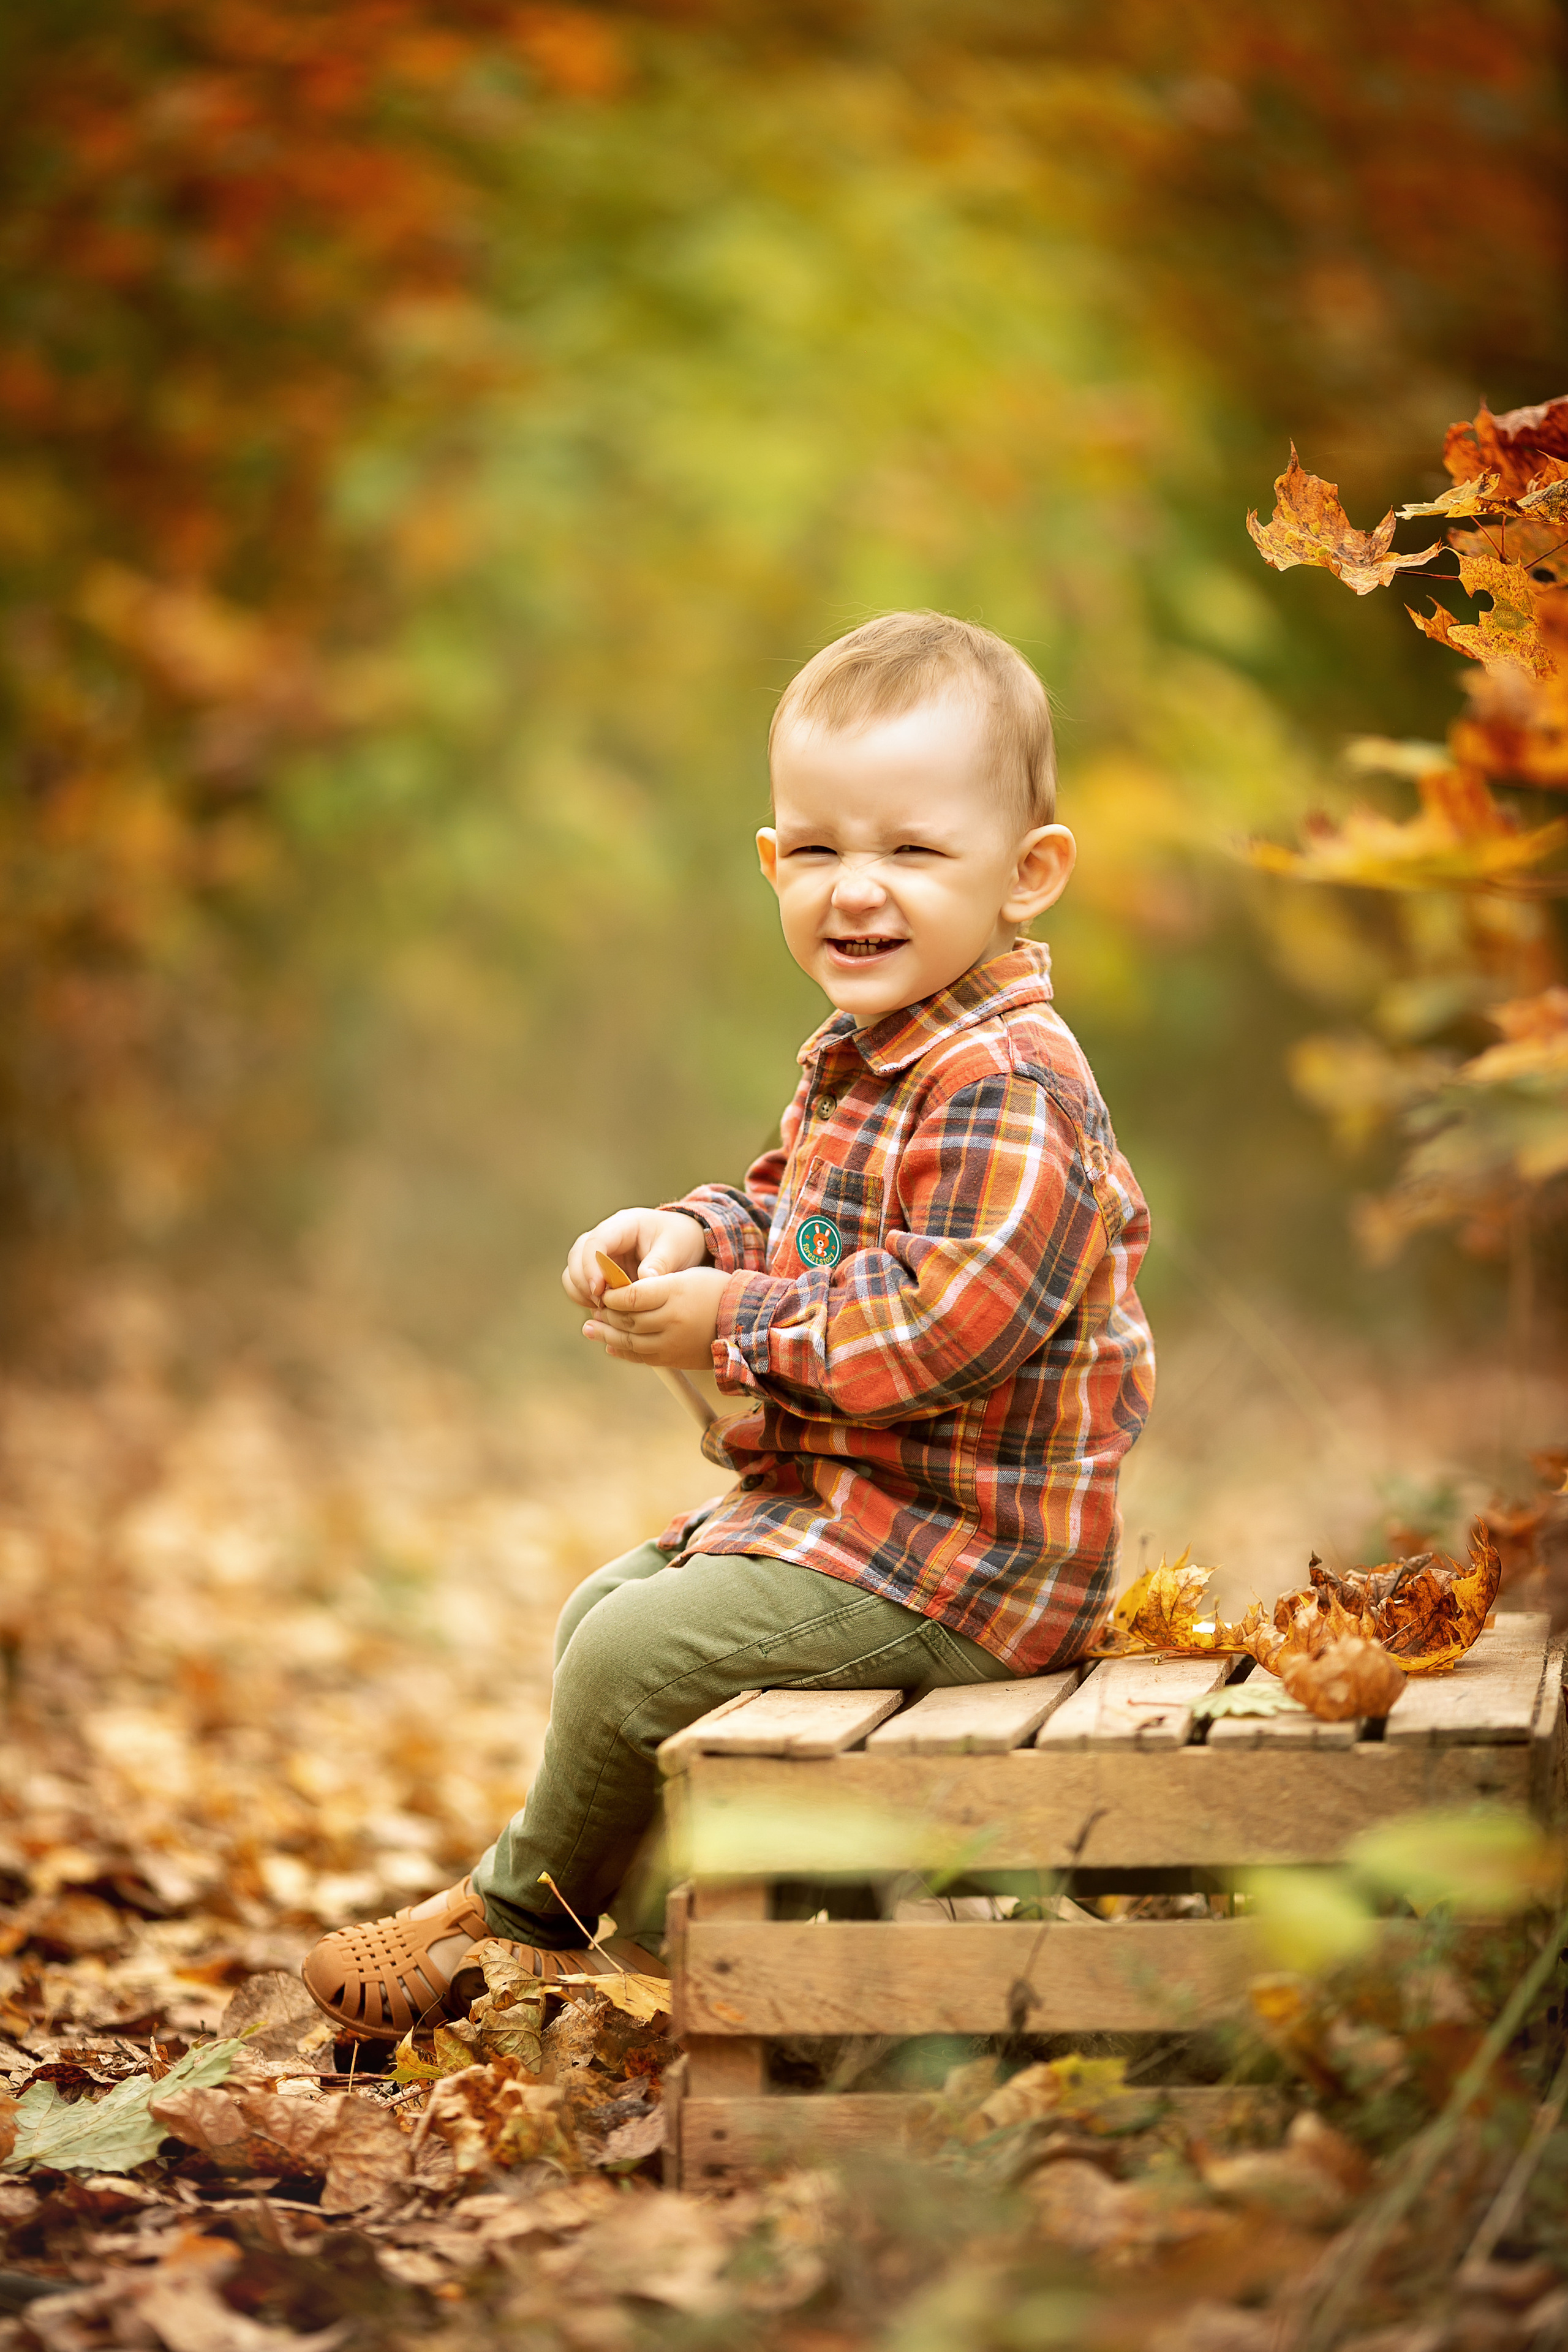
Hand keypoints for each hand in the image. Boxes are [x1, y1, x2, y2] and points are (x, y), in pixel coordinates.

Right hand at [561, 1208, 708, 1309]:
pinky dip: (587, 1299)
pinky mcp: (600, 1272)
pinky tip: (605, 1312)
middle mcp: (605, 1237)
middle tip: (601, 1304)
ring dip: (582, 1292)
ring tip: (603, 1310)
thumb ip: (660, 1264)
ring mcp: (599, 1254)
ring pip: (574, 1271)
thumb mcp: (676, 1248)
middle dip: (583, 1282)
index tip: (599, 1290)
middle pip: (577, 1256)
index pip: (595, 1241)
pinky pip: (582, 1285)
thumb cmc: (680, 1240)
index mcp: (623, 1225)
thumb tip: (644, 1281)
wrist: (683, 1242)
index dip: (591, 1266)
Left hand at [582, 1267, 731, 1369]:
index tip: (603, 1291)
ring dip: (606, 1335)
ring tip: (589, 1328)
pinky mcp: (674, 1359)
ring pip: (630, 1341)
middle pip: (628, 1319)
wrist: (745, 1322)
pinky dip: (623, 1352)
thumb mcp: (687, 1276)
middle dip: (606, 1314)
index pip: (632, 1295)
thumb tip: (619, 1292)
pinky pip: (642, 1358)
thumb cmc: (714, 1291)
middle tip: (594, 1308)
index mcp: (676, 1292)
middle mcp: (672, 1319)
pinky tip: (610, 1347)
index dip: (612, 1295)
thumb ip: (654, 1283)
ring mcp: (673, 1342)